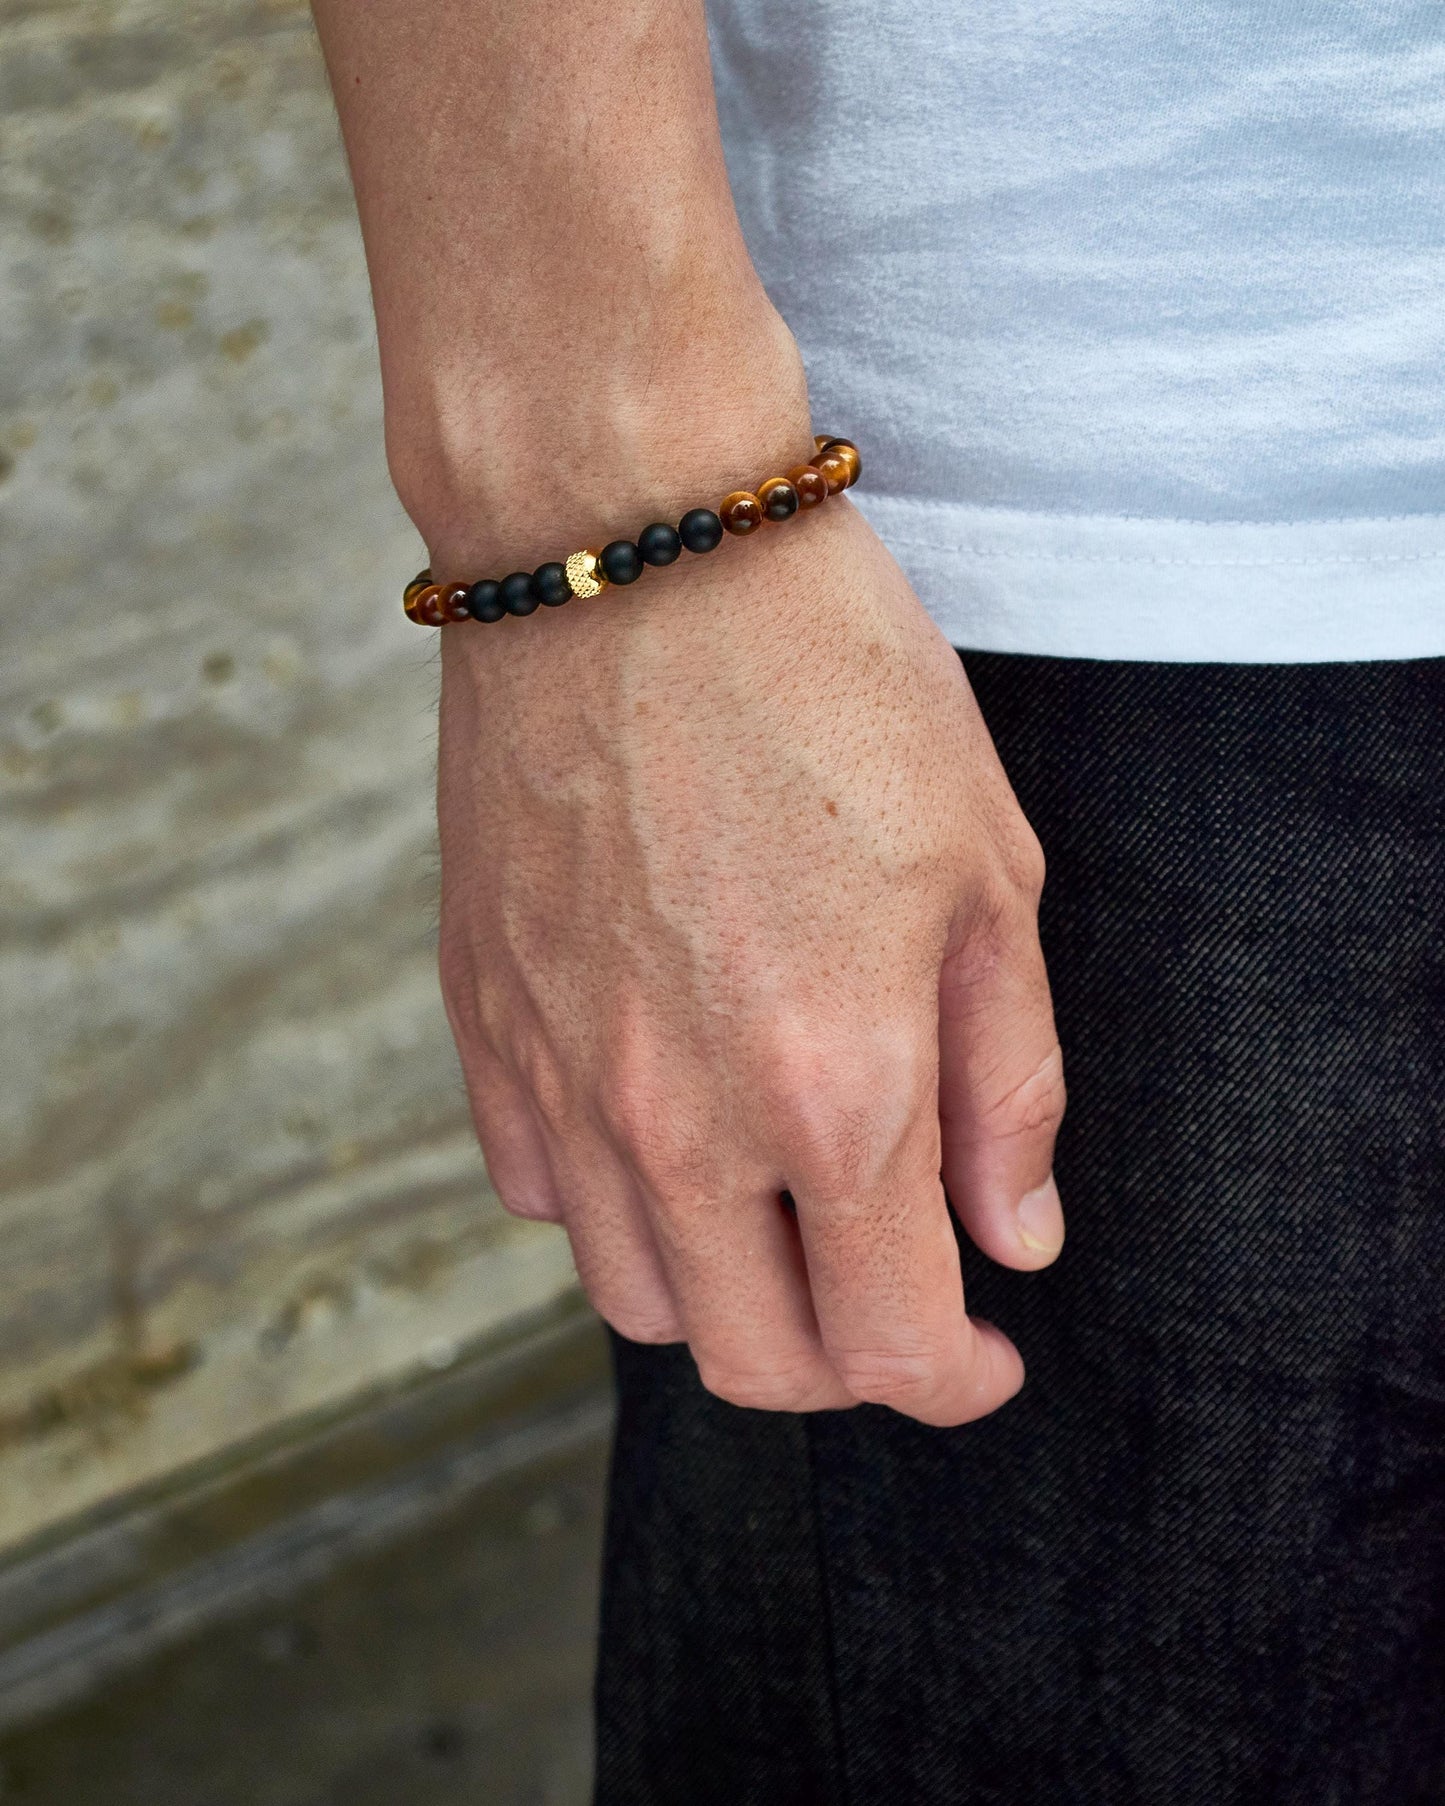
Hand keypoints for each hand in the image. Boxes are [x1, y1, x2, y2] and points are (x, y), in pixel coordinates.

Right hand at [435, 491, 1065, 1426]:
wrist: (624, 548)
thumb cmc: (830, 683)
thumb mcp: (989, 871)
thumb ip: (1008, 1084)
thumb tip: (1015, 1237)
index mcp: (833, 1092)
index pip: (889, 1347)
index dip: (954, 1380)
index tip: (986, 1353)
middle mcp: (678, 1121)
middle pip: (751, 1360)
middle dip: (845, 1364)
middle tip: (894, 1295)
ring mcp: (562, 1078)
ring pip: (633, 1298)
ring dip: (725, 1297)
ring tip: (781, 1212)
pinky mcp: (480, 1019)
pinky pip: (537, 1189)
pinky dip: (614, 1204)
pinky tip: (667, 1123)